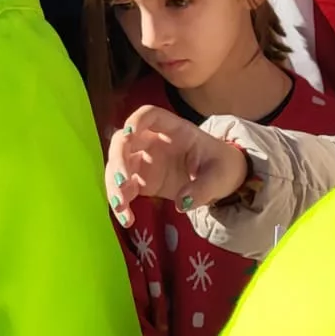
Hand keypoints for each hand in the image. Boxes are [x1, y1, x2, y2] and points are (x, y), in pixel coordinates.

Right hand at [106, 105, 249, 227]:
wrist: (219, 180)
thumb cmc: (221, 167)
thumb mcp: (220, 176)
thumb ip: (203, 188)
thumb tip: (181, 203)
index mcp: (174, 130)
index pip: (149, 115)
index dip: (136, 120)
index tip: (129, 133)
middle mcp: (152, 141)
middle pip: (123, 140)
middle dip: (118, 158)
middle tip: (123, 181)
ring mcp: (144, 161)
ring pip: (117, 166)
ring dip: (113, 183)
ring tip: (120, 206)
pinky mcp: (142, 182)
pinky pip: (124, 190)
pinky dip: (121, 203)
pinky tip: (127, 219)